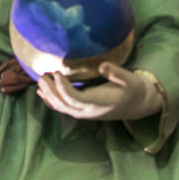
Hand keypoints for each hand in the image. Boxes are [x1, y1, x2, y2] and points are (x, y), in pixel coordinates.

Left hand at [36, 63, 162, 120]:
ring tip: (40, 81)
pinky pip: (64, 108)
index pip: (75, 99)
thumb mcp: (132, 80)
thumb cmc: (135, 90)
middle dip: (51, 91)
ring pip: (62, 108)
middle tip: (42, 75)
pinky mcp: (84, 111)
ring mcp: (85, 113)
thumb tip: (102, 66)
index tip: (56, 72)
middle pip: (64, 104)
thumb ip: (117, 73)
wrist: (139, 104)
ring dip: (49, 95)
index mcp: (99, 103)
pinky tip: (42, 93)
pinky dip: (51, 101)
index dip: (63, 88)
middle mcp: (89, 111)